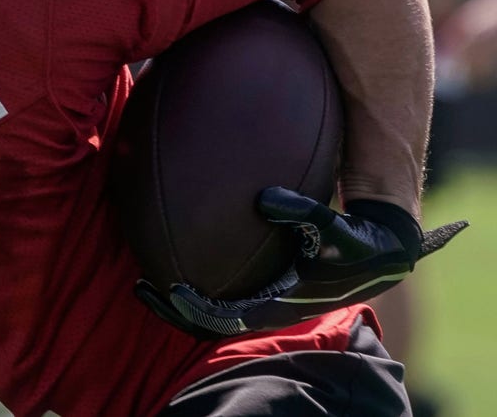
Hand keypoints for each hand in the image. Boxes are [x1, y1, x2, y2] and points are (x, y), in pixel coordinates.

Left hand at [137, 186, 467, 336]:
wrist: (379, 251)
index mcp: (279, 305)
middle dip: (174, 310)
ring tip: (144, 278)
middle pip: (208, 322)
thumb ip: (302, 212)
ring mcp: (263, 300)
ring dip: (179, 300)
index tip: (169, 291)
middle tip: (141, 286)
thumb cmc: (355, 241)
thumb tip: (263, 198)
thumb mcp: (334, 228)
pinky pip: (221, 291)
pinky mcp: (263, 287)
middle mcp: (266, 307)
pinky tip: (178, 249)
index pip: (227, 319)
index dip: (195, 310)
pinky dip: (197, 279)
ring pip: (210, 311)